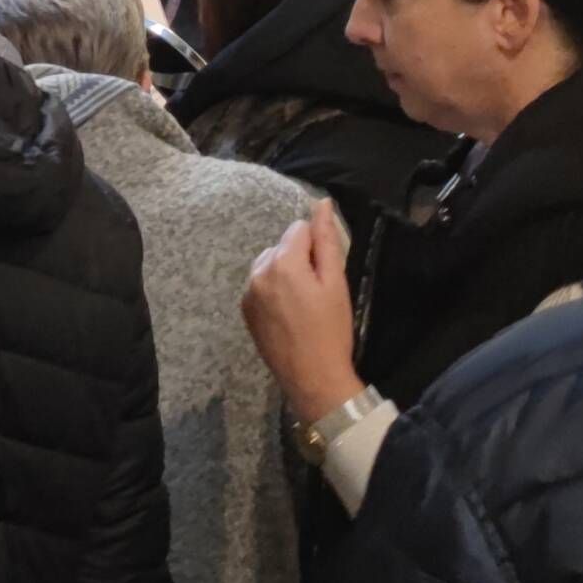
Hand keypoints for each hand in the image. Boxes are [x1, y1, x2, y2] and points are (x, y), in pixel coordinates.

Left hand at [242, 200, 361, 422]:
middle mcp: (258, 273)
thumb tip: (322, 203)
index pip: (299, 228)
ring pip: (270, 265)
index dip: (317, 247)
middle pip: (282, 246)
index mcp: (282, 262)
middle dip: (300, 259)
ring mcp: (248, 293)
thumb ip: (326, 239)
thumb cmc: (331, 330)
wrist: (313, 379)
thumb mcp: (336, 282)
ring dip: (285, 274)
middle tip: (318, 293)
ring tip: (303, 305)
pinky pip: (261, 286)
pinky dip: (274, 291)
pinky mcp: (246, 312)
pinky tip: (289, 315)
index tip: (325, 274)